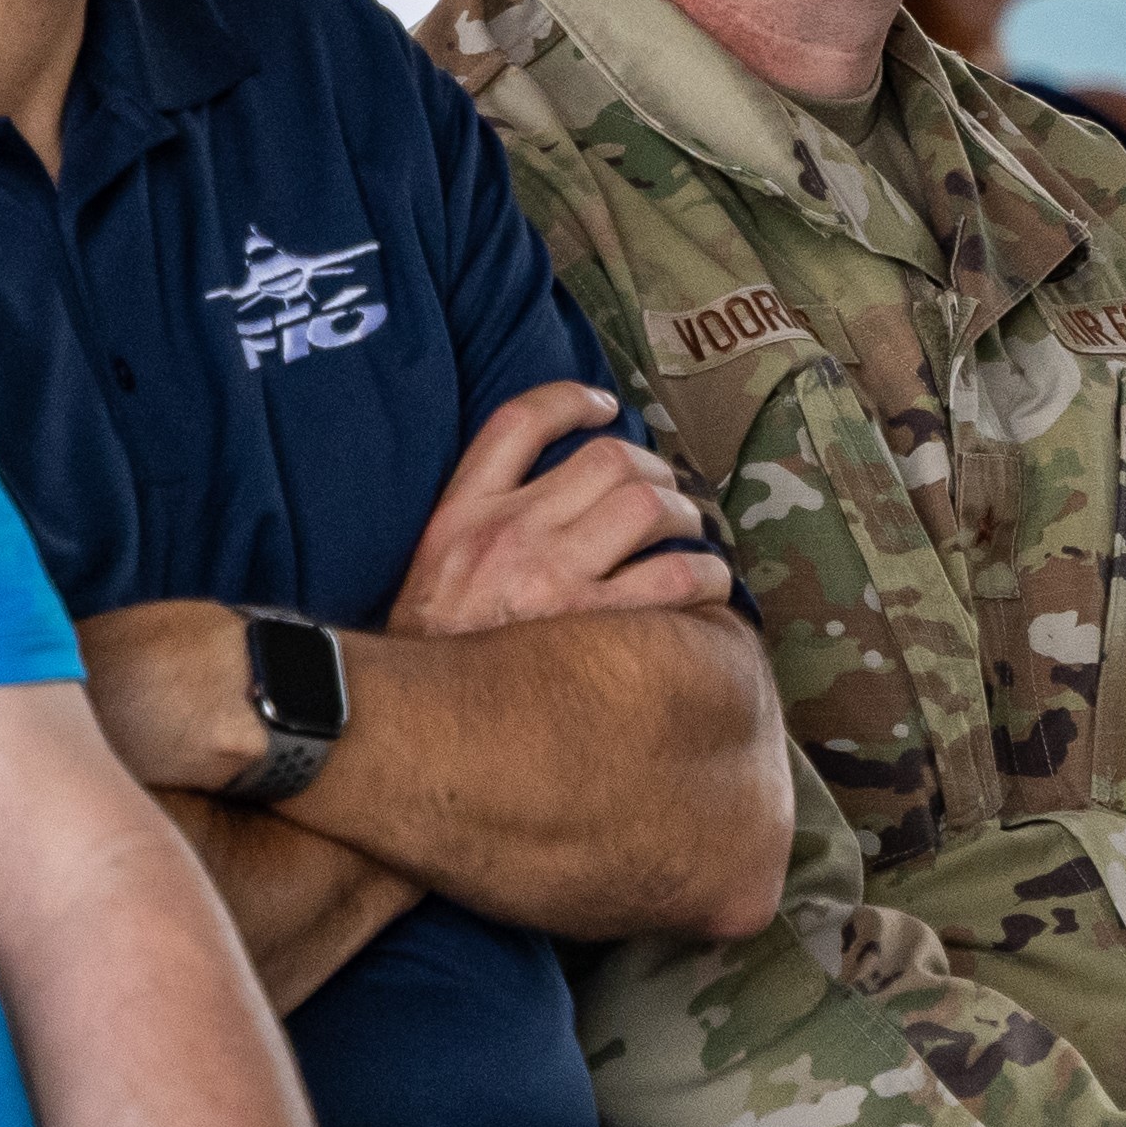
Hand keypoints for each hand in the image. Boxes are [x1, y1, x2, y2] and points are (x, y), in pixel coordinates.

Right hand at [391, 380, 729, 639]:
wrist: (418, 727)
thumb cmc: (434, 654)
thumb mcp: (429, 571)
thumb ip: (474, 527)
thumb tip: (547, 496)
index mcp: (461, 515)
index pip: (518, 422)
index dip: (571, 399)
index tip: (604, 404)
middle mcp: (508, 535)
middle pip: (606, 459)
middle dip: (654, 467)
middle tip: (667, 492)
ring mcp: (551, 579)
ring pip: (648, 507)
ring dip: (686, 515)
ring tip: (691, 533)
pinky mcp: (592, 627)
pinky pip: (675, 578)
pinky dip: (705, 575)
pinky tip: (707, 586)